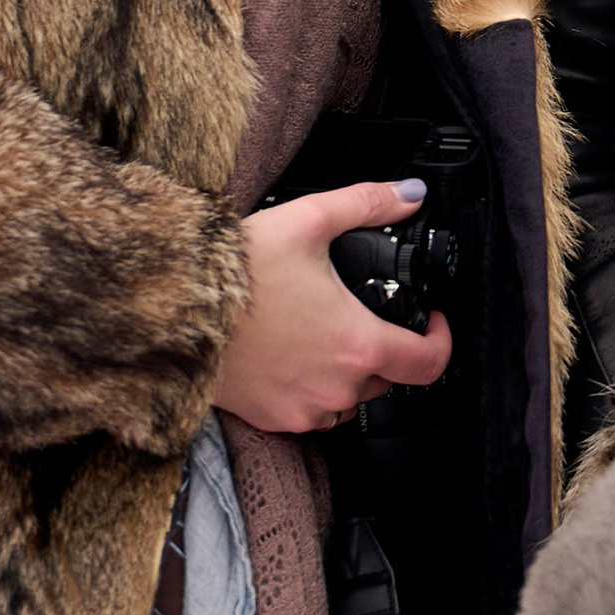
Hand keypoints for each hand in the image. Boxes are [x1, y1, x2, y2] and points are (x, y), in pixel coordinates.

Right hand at [211, 182, 452, 434]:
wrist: (173, 310)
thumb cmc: (238, 272)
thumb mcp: (308, 220)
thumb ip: (367, 204)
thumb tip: (409, 196)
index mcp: (358, 344)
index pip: (429, 364)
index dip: (440, 341)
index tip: (432, 323)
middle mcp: (337, 387)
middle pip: (387, 378)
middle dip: (384, 347)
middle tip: (359, 314)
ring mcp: (304, 409)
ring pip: (349, 399)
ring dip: (346, 373)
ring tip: (322, 334)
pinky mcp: (273, 419)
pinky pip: (310, 413)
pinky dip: (312, 390)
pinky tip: (293, 357)